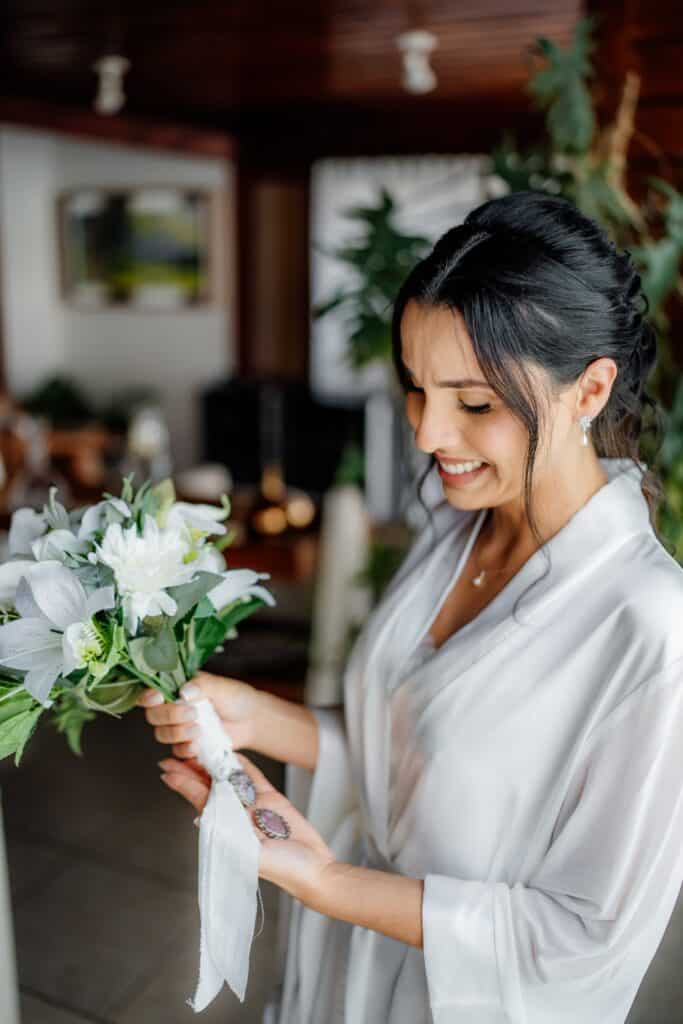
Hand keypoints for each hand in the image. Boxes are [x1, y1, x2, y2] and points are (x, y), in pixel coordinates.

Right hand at [137, 670, 259, 758]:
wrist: (251, 721)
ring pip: (162, 734)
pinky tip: (197, 745)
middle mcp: (173, 708)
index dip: (148, 696)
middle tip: (192, 713)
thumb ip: (203, 686)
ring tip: (199, 730)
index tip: (157, 698)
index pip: (152, 692)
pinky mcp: (187, 745)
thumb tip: (184, 691)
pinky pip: (176, 751)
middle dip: (169, 715)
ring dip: (177, 733)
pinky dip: (184, 749)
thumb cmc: (236, 698)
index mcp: (178, 688)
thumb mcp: (222, 687)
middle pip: (153, 715)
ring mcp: (179, 727)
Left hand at [158, 752, 335, 904]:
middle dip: (192, 770)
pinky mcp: (272, 799)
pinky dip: (243, 764)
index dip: (184, 785)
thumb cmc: (283, 870)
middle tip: (174, 753)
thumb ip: (229, 838)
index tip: (166, 771)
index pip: (200, 801)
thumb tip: (202, 819)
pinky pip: (254, 776)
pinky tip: (233, 753)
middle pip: (210, 786)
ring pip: (230, 778)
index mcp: (227, 829)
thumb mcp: (251, 856)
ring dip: (214, 763)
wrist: (313, 870)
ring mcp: (254, 806)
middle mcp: (236, 815)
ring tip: (198, 746)